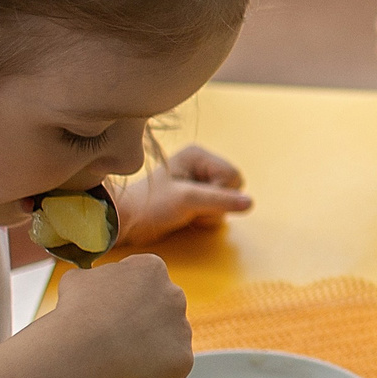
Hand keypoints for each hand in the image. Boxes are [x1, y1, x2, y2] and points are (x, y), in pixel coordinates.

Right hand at [52, 252, 193, 377]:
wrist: (87, 350)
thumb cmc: (77, 312)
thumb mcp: (78, 280)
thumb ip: (93, 278)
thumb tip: (90, 282)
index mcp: (151, 269)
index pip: (145, 278)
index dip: (126, 296)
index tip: (111, 310)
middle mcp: (174, 294)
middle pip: (161, 307)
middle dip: (144, 320)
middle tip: (118, 337)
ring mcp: (182, 327)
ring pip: (167, 338)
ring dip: (150, 346)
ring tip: (120, 358)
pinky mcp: (183, 359)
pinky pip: (169, 366)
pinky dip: (152, 372)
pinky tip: (130, 373)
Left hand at [111, 145, 250, 247]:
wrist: (126, 222)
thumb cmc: (150, 206)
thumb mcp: (186, 201)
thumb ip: (220, 200)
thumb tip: (250, 203)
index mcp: (198, 155)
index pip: (233, 176)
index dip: (219, 193)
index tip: (194, 199)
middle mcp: (201, 165)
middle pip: (233, 188)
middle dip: (215, 204)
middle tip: (189, 208)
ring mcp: (199, 181)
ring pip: (227, 201)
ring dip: (209, 213)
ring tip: (186, 214)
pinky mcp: (196, 196)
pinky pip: (217, 209)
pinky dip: (205, 217)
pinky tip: (186, 217)